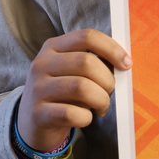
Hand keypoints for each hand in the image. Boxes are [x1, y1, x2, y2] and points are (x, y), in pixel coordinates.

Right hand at [17, 29, 131, 152]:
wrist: (32, 122)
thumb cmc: (62, 93)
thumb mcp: (71, 71)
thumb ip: (92, 62)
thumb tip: (124, 63)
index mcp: (53, 47)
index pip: (87, 36)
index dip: (111, 48)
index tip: (126, 64)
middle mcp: (41, 64)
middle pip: (86, 62)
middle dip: (107, 79)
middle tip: (109, 92)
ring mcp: (37, 89)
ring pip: (81, 87)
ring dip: (101, 99)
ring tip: (102, 106)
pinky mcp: (38, 113)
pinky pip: (72, 113)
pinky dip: (87, 118)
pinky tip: (86, 118)